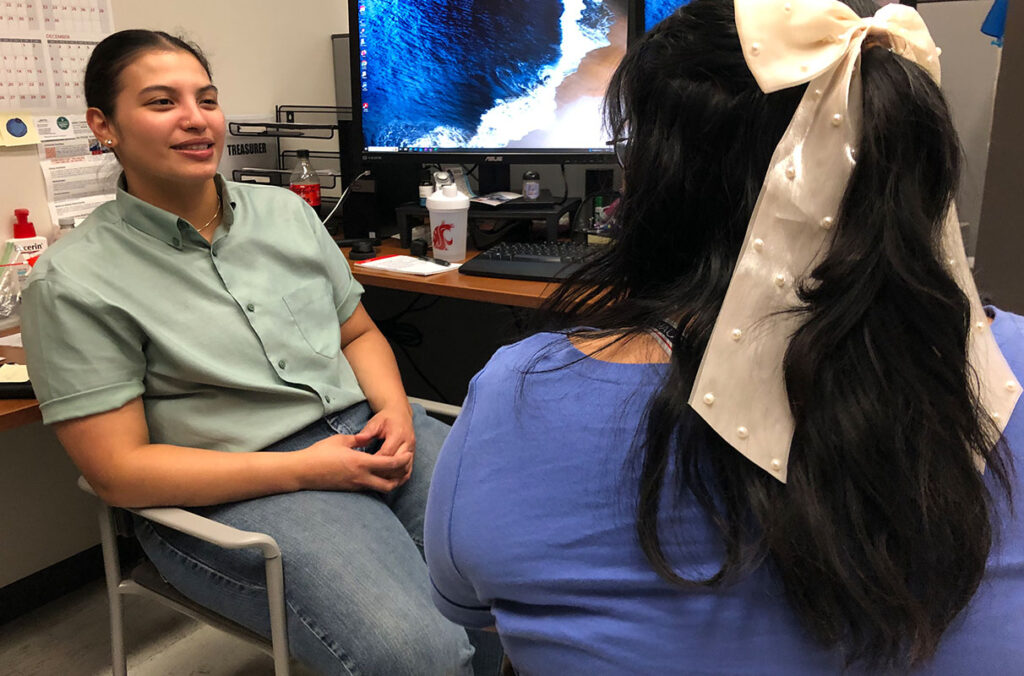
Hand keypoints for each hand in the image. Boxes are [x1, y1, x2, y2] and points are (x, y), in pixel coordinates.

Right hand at [299, 433, 413, 492]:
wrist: (302, 471)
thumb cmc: (319, 453)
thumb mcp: (340, 440)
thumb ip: (358, 440)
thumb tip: (367, 439)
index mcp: (360, 463)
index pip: (390, 464)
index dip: (403, 460)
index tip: (409, 453)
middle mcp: (361, 477)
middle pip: (391, 483)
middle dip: (402, 476)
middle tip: (406, 466)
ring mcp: (356, 486)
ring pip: (382, 488)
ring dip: (393, 482)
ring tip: (397, 472)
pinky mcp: (351, 489)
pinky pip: (371, 488)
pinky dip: (380, 483)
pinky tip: (381, 475)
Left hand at [352, 405, 415, 483]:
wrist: (400, 415)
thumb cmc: (386, 419)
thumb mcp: (375, 422)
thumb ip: (367, 431)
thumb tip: (358, 439)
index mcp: (398, 434)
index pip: (387, 453)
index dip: (376, 461)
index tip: (364, 466)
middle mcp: (408, 443)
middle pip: (397, 464)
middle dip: (383, 472)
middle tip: (369, 477)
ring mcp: (412, 450)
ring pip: (404, 470)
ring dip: (392, 477)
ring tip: (378, 482)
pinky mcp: (413, 455)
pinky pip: (408, 471)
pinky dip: (399, 477)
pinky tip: (389, 481)